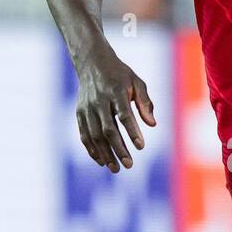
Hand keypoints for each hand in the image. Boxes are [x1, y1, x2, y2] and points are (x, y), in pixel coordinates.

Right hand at [75, 42, 155, 171]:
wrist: (92, 62)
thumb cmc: (120, 74)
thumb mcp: (137, 82)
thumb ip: (145, 102)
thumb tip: (152, 124)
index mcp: (116, 91)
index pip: (124, 115)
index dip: (132, 132)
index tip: (141, 147)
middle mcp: (99, 100)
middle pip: (108, 129)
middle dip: (118, 149)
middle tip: (129, 165)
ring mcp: (87, 107)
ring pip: (95, 135)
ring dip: (105, 153)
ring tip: (115, 168)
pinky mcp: (80, 112)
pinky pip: (84, 134)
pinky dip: (92, 149)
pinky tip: (101, 161)